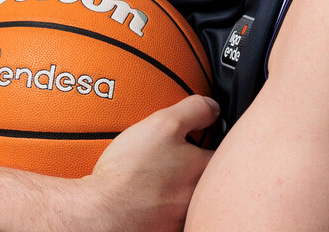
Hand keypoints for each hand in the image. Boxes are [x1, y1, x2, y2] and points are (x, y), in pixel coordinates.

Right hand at [83, 95, 219, 231]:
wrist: (103, 210)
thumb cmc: (130, 171)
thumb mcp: (163, 124)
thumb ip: (194, 110)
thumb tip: (212, 107)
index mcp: (204, 170)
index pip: (225, 151)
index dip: (216, 138)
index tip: (206, 134)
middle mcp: (199, 197)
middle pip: (209, 176)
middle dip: (198, 164)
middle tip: (178, 157)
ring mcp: (183, 216)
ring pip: (191, 196)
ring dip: (181, 185)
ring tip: (160, 176)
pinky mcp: (167, 228)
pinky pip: (172, 212)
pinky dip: (164, 203)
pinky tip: (149, 195)